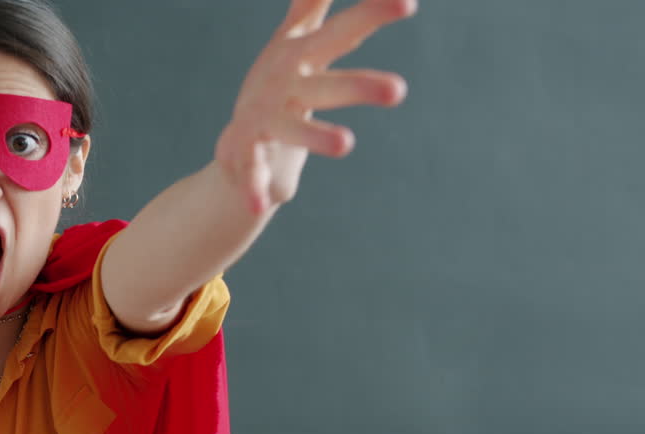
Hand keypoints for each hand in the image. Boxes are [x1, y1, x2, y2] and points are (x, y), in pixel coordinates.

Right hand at [215, 0, 417, 214]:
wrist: (236, 141)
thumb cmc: (279, 86)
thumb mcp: (295, 41)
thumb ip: (310, 5)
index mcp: (301, 55)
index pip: (343, 32)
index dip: (372, 15)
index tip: (408, 3)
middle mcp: (283, 82)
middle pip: (325, 84)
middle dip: (358, 85)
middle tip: (399, 90)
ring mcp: (263, 117)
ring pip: (294, 128)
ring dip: (317, 136)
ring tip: (346, 144)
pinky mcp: (244, 152)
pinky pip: (253, 172)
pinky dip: (256, 186)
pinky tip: (265, 203)